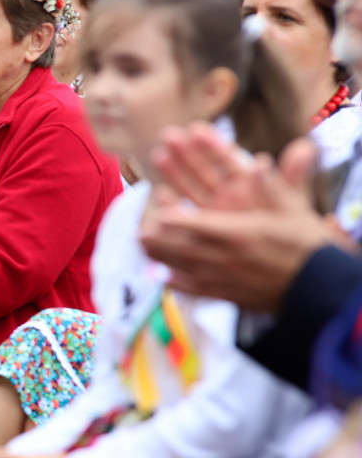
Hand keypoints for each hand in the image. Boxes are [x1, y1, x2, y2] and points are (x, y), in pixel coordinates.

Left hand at [142, 135, 345, 311]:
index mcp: (241, 234)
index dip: (177, 220)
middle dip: (159, 240)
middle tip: (136, 232)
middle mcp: (227, 258)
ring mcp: (225, 280)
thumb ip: (275, 186)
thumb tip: (260, 160)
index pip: (201, 225)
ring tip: (141, 248)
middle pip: (183, 248)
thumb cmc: (310, 248)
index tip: (157, 215)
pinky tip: (163, 278)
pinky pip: (196, 290)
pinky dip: (177, 283)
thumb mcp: (295, 212)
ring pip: (184, 268)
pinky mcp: (229, 296)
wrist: (322, 292)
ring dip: (160, 258)